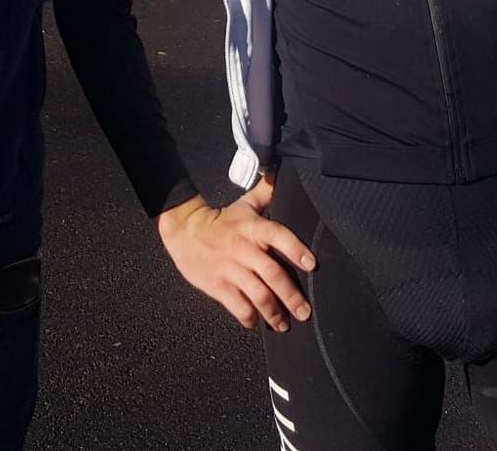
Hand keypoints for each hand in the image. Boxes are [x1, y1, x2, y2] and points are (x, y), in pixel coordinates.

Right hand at [157, 178, 316, 330]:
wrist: (184, 231)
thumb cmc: (222, 220)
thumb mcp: (245, 204)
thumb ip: (266, 192)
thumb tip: (281, 172)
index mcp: (252, 228)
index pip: (278, 235)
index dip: (295, 249)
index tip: (312, 265)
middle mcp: (243, 248)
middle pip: (272, 273)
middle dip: (291, 295)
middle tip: (305, 312)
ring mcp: (229, 268)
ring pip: (256, 294)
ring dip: (273, 312)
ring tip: (284, 324)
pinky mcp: (216, 285)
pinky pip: (236, 305)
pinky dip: (248, 317)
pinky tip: (256, 322)